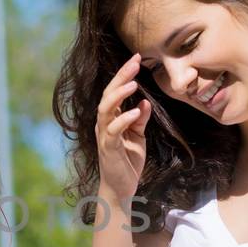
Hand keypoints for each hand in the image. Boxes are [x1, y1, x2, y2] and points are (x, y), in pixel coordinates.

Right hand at [95, 53, 151, 200]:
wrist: (121, 188)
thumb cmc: (128, 161)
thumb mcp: (138, 137)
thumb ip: (139, 120)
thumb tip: (144, 102)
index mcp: (110, 119)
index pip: (115, 92)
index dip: (124, 74)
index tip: (137, 58)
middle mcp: (103, 124)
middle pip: (108, 94)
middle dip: (121, 77)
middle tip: (135, 61)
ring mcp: (104, 135)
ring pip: (106, 109)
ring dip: (119, 94)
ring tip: (134, 82)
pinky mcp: (109, 148)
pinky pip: (113, 130)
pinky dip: (124, 119)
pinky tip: (135, 110)